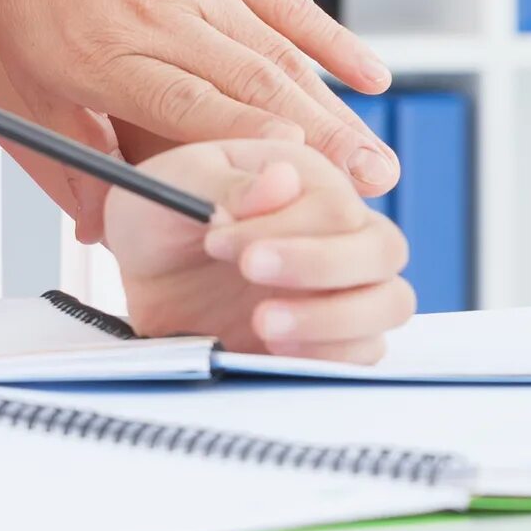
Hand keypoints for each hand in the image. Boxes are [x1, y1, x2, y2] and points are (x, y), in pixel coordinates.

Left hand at [0, 0, 397, 236]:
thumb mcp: (22, 71)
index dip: (244, 146)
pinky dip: (331, 39)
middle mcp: (155, 13)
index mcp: (102, 51)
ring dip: (333, 110)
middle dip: (316, 146)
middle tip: (369, 194)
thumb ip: (69, 149)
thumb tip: (101, 228)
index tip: (295, 183)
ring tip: (377, 161)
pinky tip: (370, 78)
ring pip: (277, 52)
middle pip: (248, 87)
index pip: (185, 108)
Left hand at [105, 135, 413, 361]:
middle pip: (382, 248)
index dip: (285, 227)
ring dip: (333, 318)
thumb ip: (222, 183)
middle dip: (320, 266)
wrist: (140, 281)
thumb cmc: (157, 220)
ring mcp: (341, 284)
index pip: (335, 203)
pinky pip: (367, 351)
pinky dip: (331, 354)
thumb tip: (283, 181)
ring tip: (262, 322)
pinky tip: (275, 348)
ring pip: (390, 302)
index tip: (218, 241)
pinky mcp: (333, 335)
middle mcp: (336, 227)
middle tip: (249, 273)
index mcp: (305, 175)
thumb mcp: (171, 188)